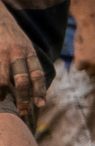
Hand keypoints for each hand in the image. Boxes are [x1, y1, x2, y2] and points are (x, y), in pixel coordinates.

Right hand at [0, 7, 44, 126]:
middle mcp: (17, 53)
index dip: (39, 90)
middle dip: (23, 97)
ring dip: (3, 92)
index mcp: (29, 51)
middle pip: (22, 80)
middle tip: (22, 110)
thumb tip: (34, 84)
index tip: (40, 104)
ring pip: (3, 79)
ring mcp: (2, 53)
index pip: (37, 74)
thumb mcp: (24, 45)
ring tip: (2, 99)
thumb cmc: (11, 35)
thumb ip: (29, 62)